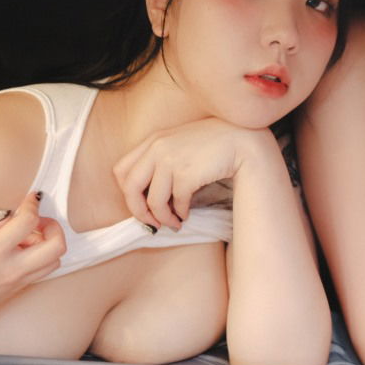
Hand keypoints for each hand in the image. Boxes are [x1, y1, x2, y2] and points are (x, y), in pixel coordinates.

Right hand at [0, 192, 64, 354]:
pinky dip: (40, 257)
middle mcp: (12, 268)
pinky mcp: (15, 292)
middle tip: (35, 220)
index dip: (32, 204)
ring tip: (27, 237)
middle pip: (57, 245)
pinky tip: (19, 252)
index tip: (28, 199)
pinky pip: (41, 272)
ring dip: (48, 244)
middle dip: (53, 226)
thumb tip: (6, 220)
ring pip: (55, 261)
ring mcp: (17, 283)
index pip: (28, 222)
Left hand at [113, 118, 274, 230]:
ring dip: (163, 218)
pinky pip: (176, 202)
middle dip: (138, 211)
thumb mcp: (180, 145)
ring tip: (175, 223)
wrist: (243, 141)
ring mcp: (170, 159)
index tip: (141, 205)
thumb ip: (160, 162)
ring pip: (153, 200)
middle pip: (130, 187)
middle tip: (152, 223)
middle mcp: (157, 147)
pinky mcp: (186, 173)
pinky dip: (180, 213)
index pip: (121, 171)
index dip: (128, 193)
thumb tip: (147, 198)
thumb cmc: (213, 146)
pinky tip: (187, 215)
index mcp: (152, 141)